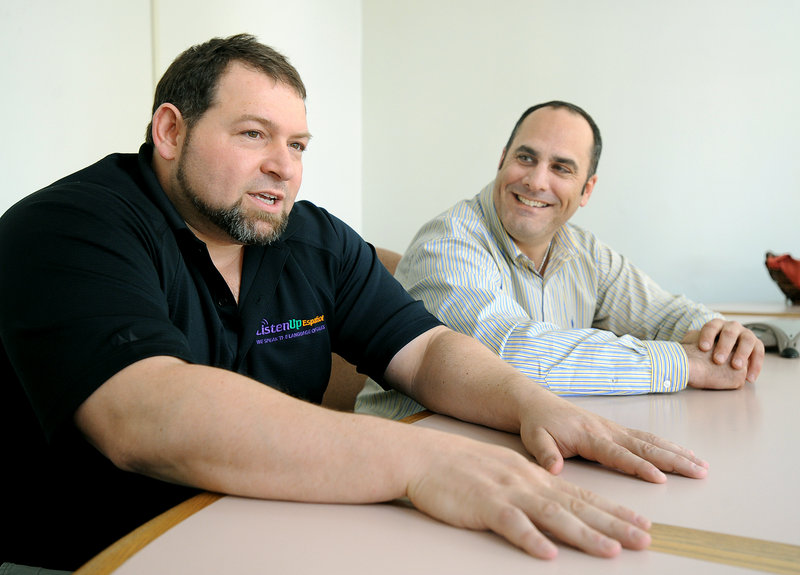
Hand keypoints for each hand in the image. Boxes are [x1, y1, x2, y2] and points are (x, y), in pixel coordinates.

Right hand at [406, 430, 651, 558]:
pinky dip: (530, 539)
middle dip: (614, 525)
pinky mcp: (484, 506)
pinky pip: (511, 525)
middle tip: (645, 540)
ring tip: (611, 552)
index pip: (582, 494)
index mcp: (533, 477)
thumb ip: (529, 487)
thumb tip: (554, 504)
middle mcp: (527, 483)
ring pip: (552, 516)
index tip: (641, 523)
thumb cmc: (462, 467)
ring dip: (584, 535)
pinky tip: (547, 554)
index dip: (613, 510)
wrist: (426, 456)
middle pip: (577, 506)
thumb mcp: (504, 472)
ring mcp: (507, 493)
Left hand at [517, 394, 708, 483]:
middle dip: (673, 460)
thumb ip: (546, 454)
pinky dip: (667, 446)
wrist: (537, 404)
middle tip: (699, 472)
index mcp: (589, 436)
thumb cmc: (537, 424)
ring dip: (677, 453)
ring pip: (651, 441)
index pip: (618, 454)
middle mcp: (607, 430)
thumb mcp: (535, 439)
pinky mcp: (616, 429)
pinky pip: (647, 437)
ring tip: (702, 465)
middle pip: (645, 447)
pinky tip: (683, 454)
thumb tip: (555, 469)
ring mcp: (614, 428)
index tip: (660, 478)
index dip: (639, 466)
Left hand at [683, 319, 763, 382]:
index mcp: (716, 325)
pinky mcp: (756, 345)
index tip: (702, 348)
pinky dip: (756, 365)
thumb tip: (677, 349)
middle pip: (729, 332)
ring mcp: (745, 334)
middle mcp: (732, 327)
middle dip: (724, 345)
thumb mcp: (696, 345)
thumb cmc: (705, 351)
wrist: (720, 354)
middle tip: (718, 360)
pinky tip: (749, 378)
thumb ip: (689, 344)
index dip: (706, 336)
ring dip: (742, 353)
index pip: (711, 326)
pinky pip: (759, 352)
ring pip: (747, 340)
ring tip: (736, 367)